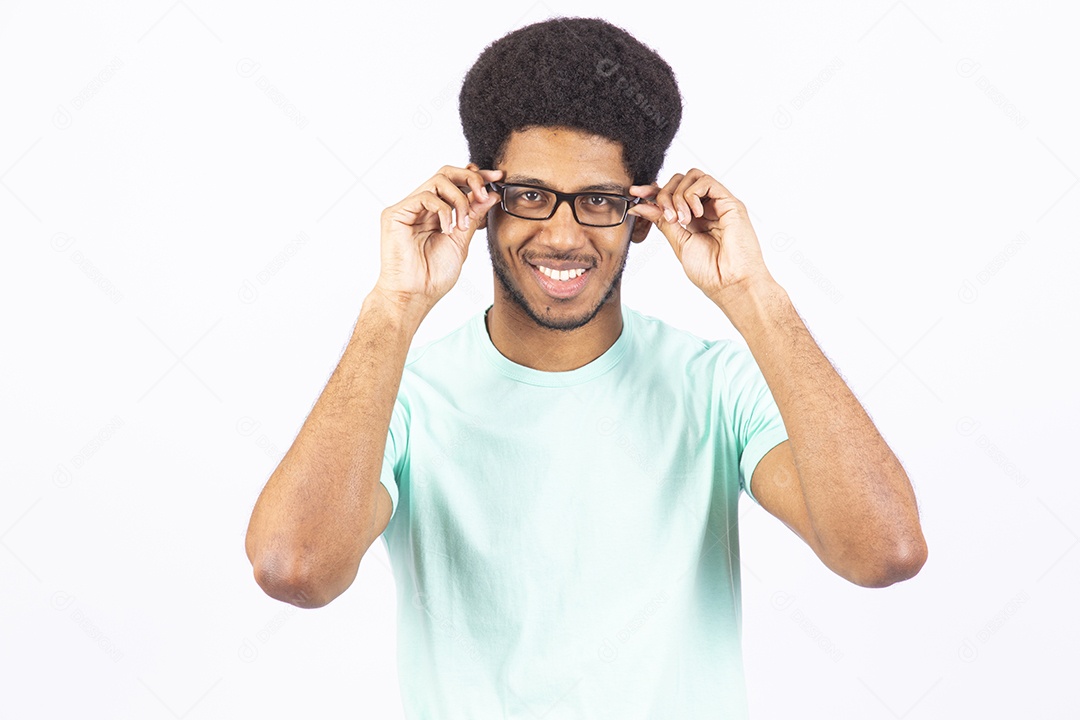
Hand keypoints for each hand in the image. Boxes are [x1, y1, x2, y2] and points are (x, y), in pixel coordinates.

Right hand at [374, 165, 502, 311]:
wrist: (416, 295)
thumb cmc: (435, 275)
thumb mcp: (462, 240)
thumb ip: (474, 215)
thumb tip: (491, 194)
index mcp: (435, 212)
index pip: (456, 183)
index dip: (477, 177)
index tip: (498, 177)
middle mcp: (420, 207)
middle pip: (446, 172)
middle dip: (471, 178)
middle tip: (485, 193)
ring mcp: (407, 208)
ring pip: (438, 180)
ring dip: (460, 200)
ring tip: (463, 225)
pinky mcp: (395, 213)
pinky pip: (426, 196)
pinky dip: (443, 211)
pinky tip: (447, 230)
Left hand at [627, 169, 775, 307]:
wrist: (729, 283)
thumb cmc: (709, 271)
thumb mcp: (678, 242)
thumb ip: (662, 221)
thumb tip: (641, 206)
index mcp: (693, 219)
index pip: (671, 194)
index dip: (652, 190)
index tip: (635, 192)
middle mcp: (706, 208)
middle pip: (680, 181)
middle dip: (664, 193)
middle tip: (667, 216)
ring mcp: (718, 204)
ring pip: (692, 176)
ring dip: (678, 195)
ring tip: (682, 219)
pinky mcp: (730, 202)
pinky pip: (707, 181)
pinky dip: (693, 195)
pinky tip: (694, 215)